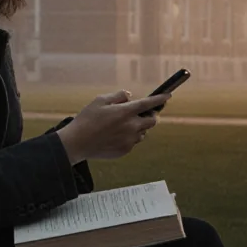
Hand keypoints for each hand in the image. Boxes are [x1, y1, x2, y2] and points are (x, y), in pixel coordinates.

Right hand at [55, 90, 169, 165]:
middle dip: (150, 116)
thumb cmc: (87, 119)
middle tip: (141, 114)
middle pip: (152, 121)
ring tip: (121, 126)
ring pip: (142, 132)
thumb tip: (129, 96)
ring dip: (138, 128)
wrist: (78, 143)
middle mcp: (131, 126)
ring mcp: (129, 140)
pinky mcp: (125, 150)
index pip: (148, 103)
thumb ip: (118, 96)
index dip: (160, 99)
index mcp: (125, 112)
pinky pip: (133, 142)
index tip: (168, 96)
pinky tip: (114, 136)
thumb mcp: (100, 100)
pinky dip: (129, 137)